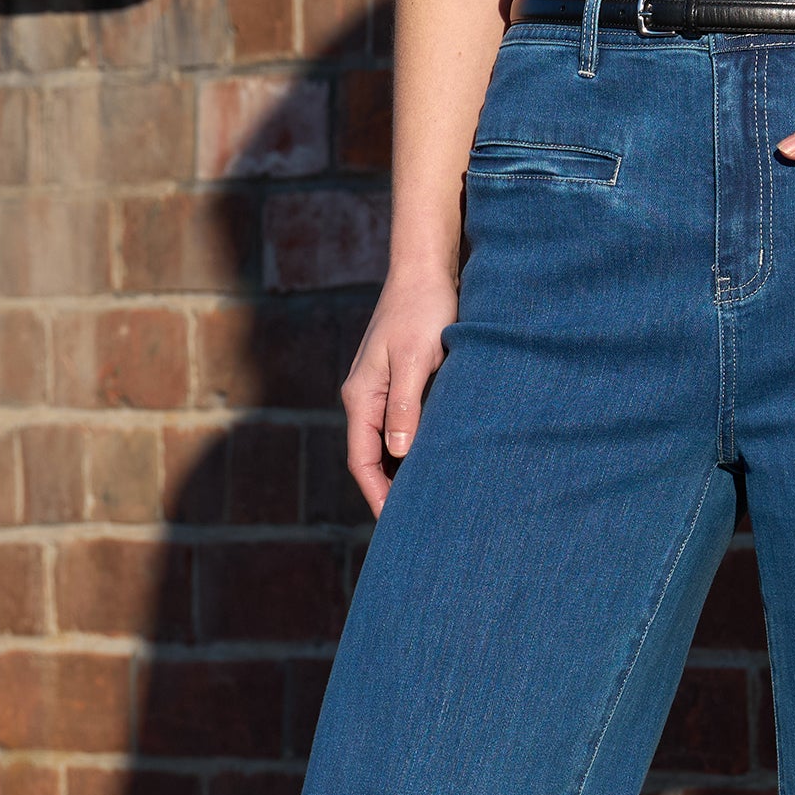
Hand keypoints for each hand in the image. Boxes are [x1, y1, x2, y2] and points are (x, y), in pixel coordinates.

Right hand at [342, 267, 455, 515]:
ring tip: (427, 500)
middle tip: (416, 523)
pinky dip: (413, 447)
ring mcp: (379, 389)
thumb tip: (399, 450)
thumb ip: (405, 405)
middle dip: (389, 491)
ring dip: (402, 471)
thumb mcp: (415, 358)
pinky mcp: (397, 381)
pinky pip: (400, 425)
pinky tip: (433, 461)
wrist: (425, 269)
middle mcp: (364, 396)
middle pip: (371, 458)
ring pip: (386, 443)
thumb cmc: (422, 309)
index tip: (397, 524)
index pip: (362, 460)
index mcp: (361, 396)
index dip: (378, 495)